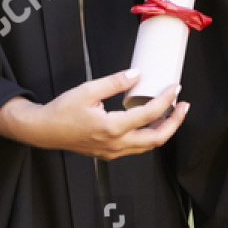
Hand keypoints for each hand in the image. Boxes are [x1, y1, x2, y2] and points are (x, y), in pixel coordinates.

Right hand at [0, 70, 188, 159]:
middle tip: (183, 105)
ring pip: (147, 146)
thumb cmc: (62, 110)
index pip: (149, 115)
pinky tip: (151, 122)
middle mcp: (115, 144)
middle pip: (156, 139)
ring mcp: (112, 151)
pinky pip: (136, 148)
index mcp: (112, 127)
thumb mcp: (89, 90)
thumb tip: (137, 74)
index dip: (167, 100)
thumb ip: (115, 82)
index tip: (176, 88)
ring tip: (172, 112)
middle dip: (175, 122)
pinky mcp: (108, 153)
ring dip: (163, 130)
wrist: (44, 130)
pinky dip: (149, 136)